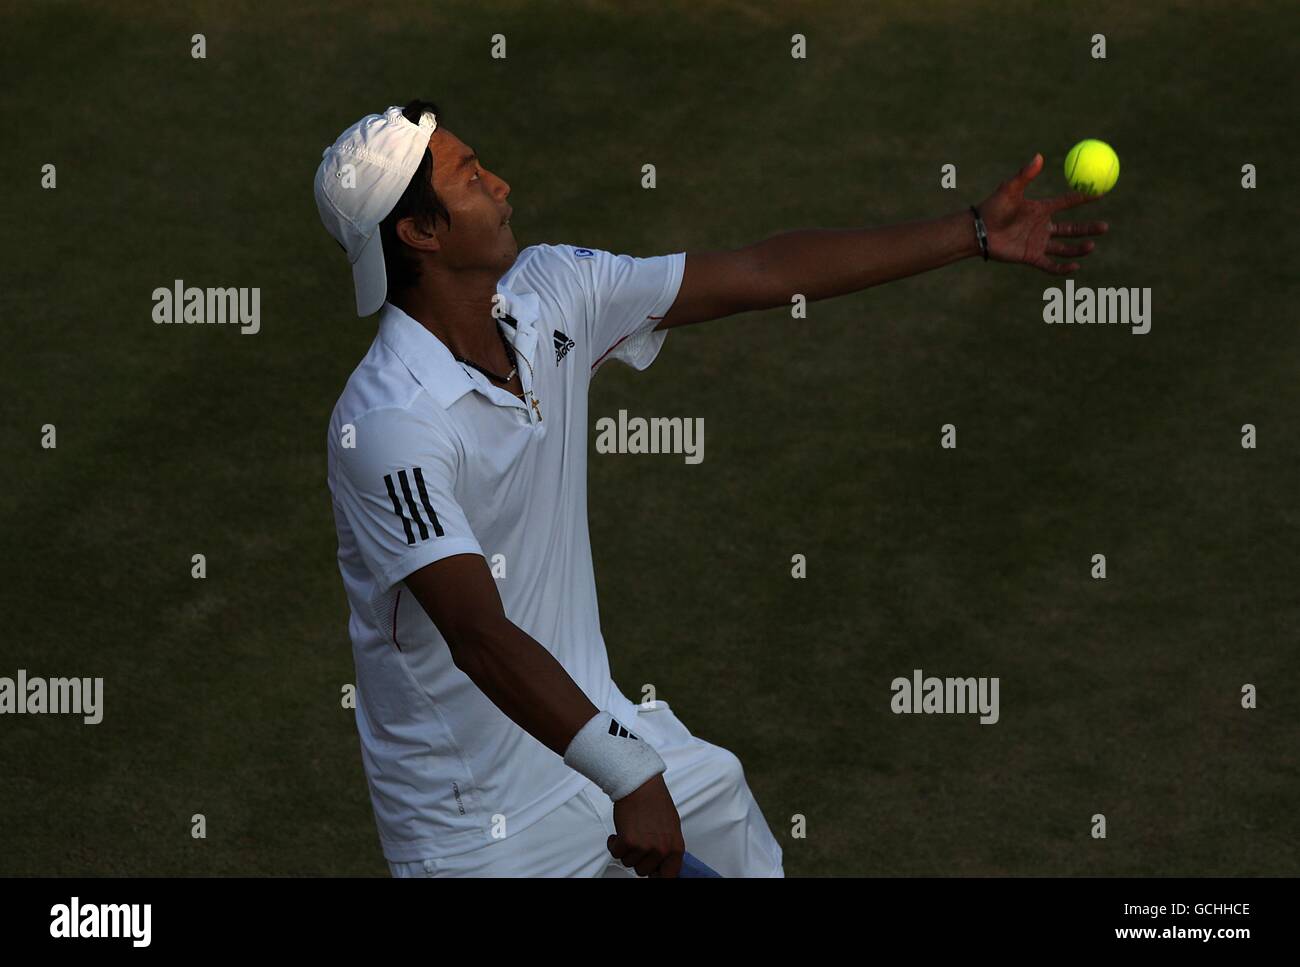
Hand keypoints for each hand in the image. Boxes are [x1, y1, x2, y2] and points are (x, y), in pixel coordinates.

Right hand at [608, 775, 684, 876]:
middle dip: (638, 858)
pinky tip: (619, 833)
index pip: (669, 876)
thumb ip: (667, 848)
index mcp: (675, 847)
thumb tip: (661, 866)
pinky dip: (614, 844)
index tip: (652, 874)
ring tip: (630, 832)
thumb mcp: (671, 827)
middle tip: (638, 842)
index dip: (658, 876)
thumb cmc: (655, 801)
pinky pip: (616, 853)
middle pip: (644, 871)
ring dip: (626, 850)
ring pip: (628, 863)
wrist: (640, 784)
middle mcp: (661, 849)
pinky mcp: (627, 841)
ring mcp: (644, 846)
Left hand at [976, 153, 1109, 274]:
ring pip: (1064, 247)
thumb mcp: (1010, 190)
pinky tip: (1075, 266)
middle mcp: (1042, 226)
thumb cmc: (992, 208)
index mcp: (1041, 209)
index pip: (1067, 202)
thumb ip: (1026, 175)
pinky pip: (1050, 265)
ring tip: (1092, 246)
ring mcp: (1037, 242)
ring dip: (1079, 248)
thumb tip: (1039, 156)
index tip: (1102, 192)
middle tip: (1105, 226)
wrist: (977, 231)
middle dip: (1089, 228)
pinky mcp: (1030, 257)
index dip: (1084, 198)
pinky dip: (1062, 267)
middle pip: (1072, 228)